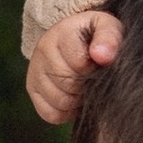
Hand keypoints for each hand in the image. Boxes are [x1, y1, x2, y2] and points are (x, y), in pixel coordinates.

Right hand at [25, 8, 122, 122]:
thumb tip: (103, 56)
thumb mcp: (108, 28)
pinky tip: (74, 97)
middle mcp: (43, 49)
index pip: (79, 63)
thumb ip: (110, 38)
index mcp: (62, 32)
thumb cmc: (95, 36)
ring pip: (60, 101)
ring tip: (85, 86)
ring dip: (77, 100)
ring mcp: (35, 70)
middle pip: (68, 83)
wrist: (76, 38)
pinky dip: (66, 112)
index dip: (94, 70)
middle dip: (86, 85)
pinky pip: (51, 114)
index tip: (99, 64)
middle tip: (93, 77)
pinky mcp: (32, 89)